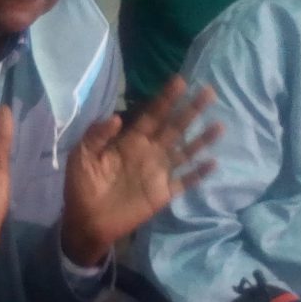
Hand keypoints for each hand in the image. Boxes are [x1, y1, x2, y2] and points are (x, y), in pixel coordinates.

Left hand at [61, 75, 221, 265]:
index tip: (180, 81)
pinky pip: (184, 181)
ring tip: (219, 125)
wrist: (86, 221)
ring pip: (185, 151)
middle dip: (190, 109)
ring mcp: (158, 172)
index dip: (165, 98)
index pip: (152, 114)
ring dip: (201, 138)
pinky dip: (198, 173)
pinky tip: (213, 163)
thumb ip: (97, 135)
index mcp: (130, 140)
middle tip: (209, 91)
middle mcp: (149, 151)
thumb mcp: (82, 156)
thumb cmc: (81, 185)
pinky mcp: (162, 193)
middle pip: (174, 127)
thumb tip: (116, 116)